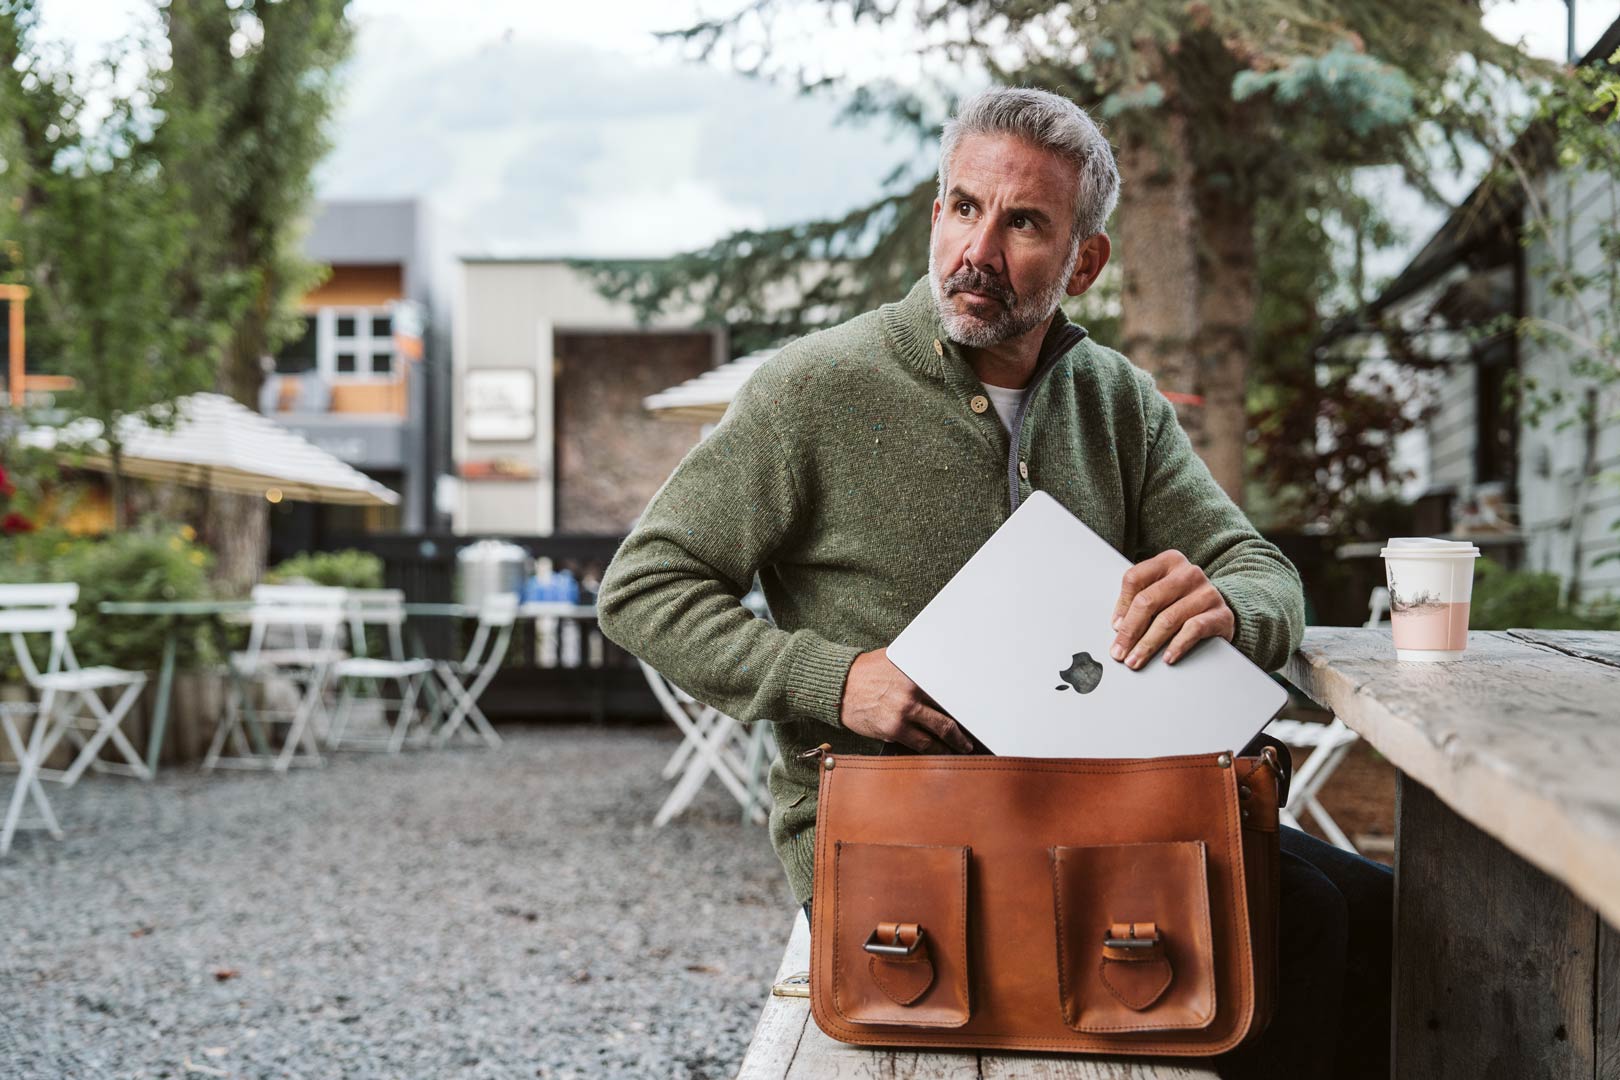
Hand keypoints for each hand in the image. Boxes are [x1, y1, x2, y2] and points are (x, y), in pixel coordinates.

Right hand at [838, 648, 973, 752]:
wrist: (839, 686)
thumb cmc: (867, 672)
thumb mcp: (896, 661)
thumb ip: (919, 671)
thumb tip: (943, 678)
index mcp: (917, 675)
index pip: (950, 693)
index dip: (965, 707)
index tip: (974, 715)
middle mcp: (913, 694)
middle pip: (949, 715)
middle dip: (964, 732)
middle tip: (972, 739)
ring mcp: (903, 713)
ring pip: (938, 734)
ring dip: (953, 745)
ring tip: (961, 750)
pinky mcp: (893, 730)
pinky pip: (920, 745)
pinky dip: (933, 751)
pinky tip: (940, 753)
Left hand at [1110, 550, 1233, 668]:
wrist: (1220, 612)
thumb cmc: (1182, 602)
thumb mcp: (1160, 594)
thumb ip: (1139, 602)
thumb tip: (1119, 628)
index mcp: (1168, 561)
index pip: (1135, 578)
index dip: (1121, 606)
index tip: (1115, 627)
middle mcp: (1188, 573)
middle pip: (1148, 600)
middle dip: (1130, 630)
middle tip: (1119, 652)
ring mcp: (1206, 592)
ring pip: (1168, 619)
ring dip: (1148, 644)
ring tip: (1136, 660)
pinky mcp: (1220, 613)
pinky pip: (1193, 629)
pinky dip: (1177, 645)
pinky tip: (1167, 658)